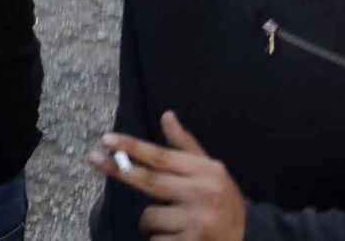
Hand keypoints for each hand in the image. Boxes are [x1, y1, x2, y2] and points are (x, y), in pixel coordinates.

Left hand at [88, 111, 246, 240]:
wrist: (252, 239)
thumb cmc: (224, 201)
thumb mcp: (211, 171)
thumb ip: (185, 146)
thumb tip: (167, 115)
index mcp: (207, 172)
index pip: (162, 156)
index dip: (132, 147)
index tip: (106, 138)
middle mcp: (203, 194)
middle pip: (149, 181)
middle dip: (118, 170)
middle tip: (92, 158)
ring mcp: (198, 222)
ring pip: (150, 217)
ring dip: (151, 221)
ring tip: (172, 222)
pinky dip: (160, 239)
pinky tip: (177, 238)